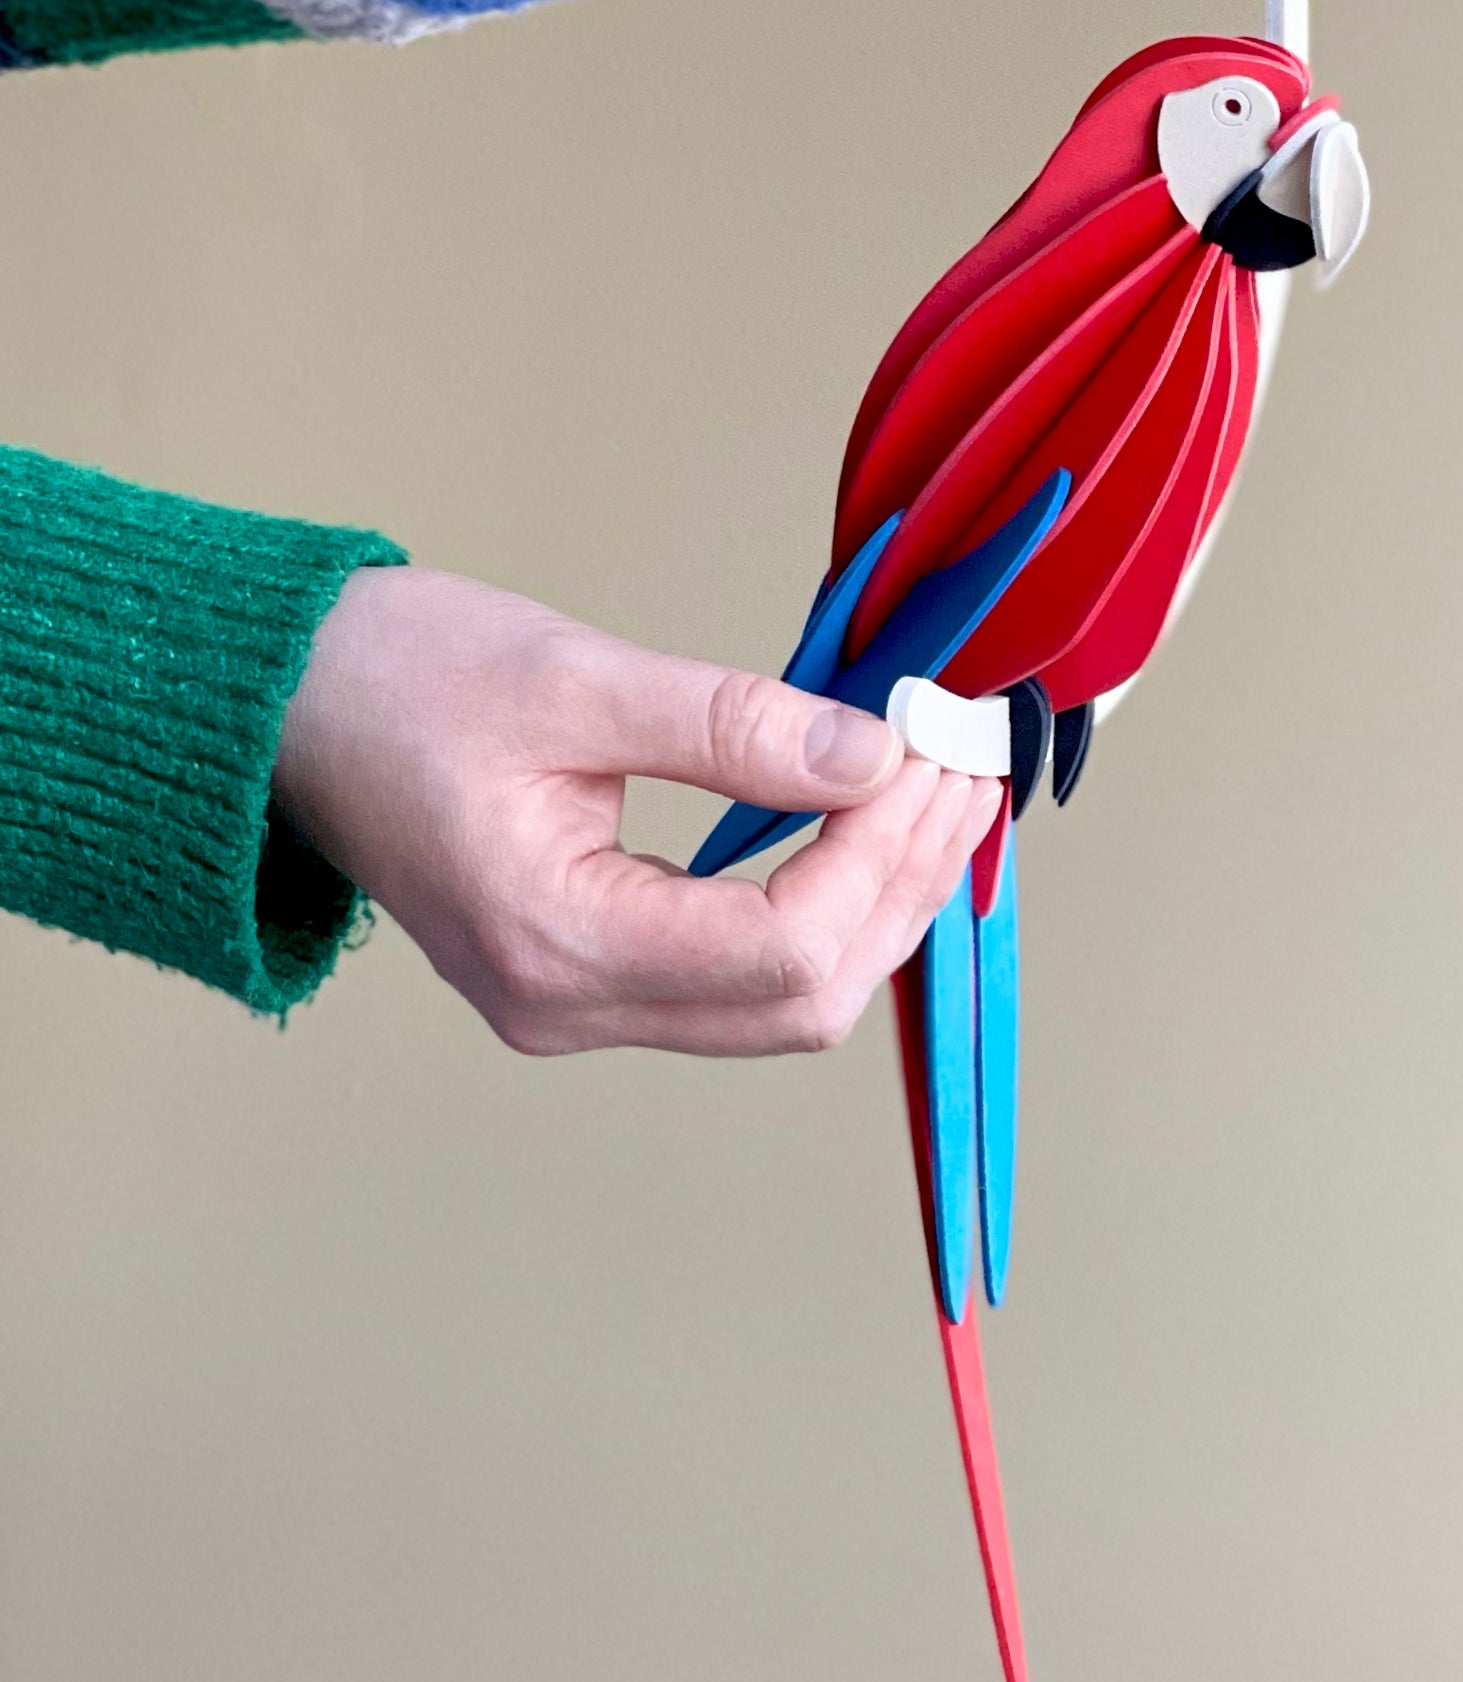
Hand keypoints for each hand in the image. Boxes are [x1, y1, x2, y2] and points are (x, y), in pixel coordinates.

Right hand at [272, 566, 1000, 1055]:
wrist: (278, 705)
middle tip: (965, 767)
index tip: (931, 752)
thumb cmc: (390, 679)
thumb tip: (872, 753)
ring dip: (880, 899)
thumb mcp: (569, 676)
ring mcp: (577, 1002)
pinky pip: (745, 974)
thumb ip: (730, 725)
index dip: (881, 857)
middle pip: (801, 999)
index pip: (779, 948)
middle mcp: (565, 1004)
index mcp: (549, 941)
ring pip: (785, 1001)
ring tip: (940, 788)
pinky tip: (871, 826)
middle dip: (904, 883)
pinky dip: (826, 905)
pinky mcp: (591, 971)